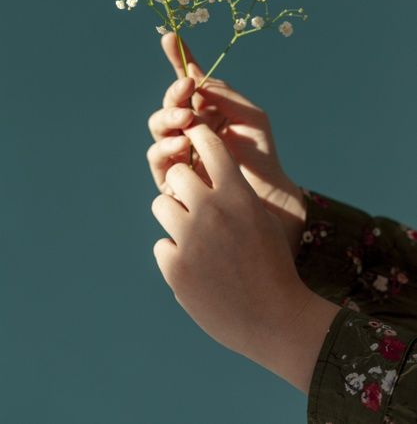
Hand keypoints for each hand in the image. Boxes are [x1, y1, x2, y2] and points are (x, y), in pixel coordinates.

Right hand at [147, 32, 306, 256]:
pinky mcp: (170, 177)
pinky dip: (167, 147)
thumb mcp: (251, 115)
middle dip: (175, 93)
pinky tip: (183, 144)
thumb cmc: (261, 152)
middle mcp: (188, 126)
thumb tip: (196, 83)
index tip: (169, 36)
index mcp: (206, 107)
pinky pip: (158, 158)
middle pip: (168, 103)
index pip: (186, 81)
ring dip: (169, 118)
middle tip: (188, 88)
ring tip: (187, 120)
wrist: (265, 192)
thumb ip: (224, 96)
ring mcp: (177, 150)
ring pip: (157, 127)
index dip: (178, 57)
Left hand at [151, 116, 333, 390]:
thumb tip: (209, 174)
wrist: (275, 319)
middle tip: (191, 199)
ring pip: (160, 205)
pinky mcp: (175, 268)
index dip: (198, 137)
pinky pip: (161, 245)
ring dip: (173, 216)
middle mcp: (211, 210)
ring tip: (192, 235)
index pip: (209, 146)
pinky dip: (174, 254)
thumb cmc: (274, 265)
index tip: (192, 137)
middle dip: (182, 184)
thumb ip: (236, 195)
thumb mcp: (264, 220)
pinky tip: (195, 268)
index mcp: (237, 194)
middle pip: (176, 173)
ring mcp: (190, 238)